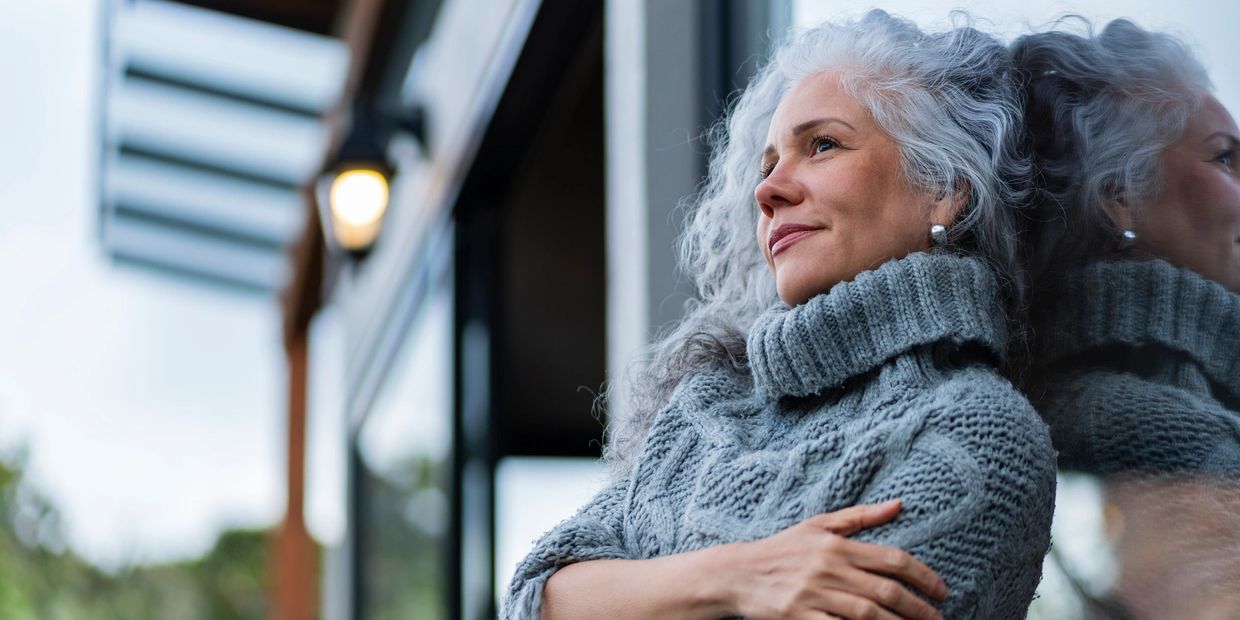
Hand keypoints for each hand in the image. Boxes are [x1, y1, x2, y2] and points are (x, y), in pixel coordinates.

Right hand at [724, 500, 946, 619]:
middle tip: (937, 618)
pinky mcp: (800, 616)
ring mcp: (814, 594)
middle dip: (918, 608)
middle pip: (885, 591)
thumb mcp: (818, 525)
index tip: (942, 590)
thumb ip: (860, 516)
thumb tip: (899, 504)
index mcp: (836, 545)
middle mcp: (828, 568)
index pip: (891, 558)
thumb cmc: (783, 549)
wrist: (738, 573)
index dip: (923, 576)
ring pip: (868, 614)